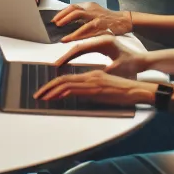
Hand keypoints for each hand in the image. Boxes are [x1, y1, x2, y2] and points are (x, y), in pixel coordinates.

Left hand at [34, 70, 156, 107]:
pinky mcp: (96, 87)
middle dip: (47, 88)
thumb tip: (77, 97)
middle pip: (62, 80)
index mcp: (91, 75)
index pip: (67, 79)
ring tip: (42, 97)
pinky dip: (62, 92)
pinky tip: (55, 97)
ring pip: (66, 83)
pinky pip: (75, 88)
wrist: (136, 90)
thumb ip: (90, 92)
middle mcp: (89, 76)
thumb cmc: (123, 92)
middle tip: (37, 95)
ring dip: (51, 91)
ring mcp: (92, 81)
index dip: (53, 85)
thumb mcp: (103, 92)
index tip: (44, 92)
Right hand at [53, 35, 147, 76]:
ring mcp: (100, 39)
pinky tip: (70, 58)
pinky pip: (85, 46)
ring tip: (60, 62)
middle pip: (79, 45)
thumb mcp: (119, 68)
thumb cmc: (132, 64)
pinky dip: (76, 52)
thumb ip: (106, 70)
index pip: (81, 48)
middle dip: (66, 55)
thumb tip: (93, 75)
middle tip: (56, 65)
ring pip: (80, 44)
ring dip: (69, 52)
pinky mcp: (100, 43)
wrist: (142, 59)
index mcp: (105, 41)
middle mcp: (101, 37)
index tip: (59, 64)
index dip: (68, 56)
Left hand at [54, 2, 132, 40]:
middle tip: (55, 24)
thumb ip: (82, 15)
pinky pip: (87, 28)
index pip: (72, 6)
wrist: (124, 20)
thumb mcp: (94, 13)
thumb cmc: (107, 19)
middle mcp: (91, 8)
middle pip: (74, 9)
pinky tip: (72, 39)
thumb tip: (67, 20)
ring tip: (61, 30)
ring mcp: (96, 15)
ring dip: (68, 22)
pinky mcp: (102, 24)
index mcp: (89, 6)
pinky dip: (78, 33)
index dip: (62, 12)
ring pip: (79, 16)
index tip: (54, 19)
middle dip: (63, 16)